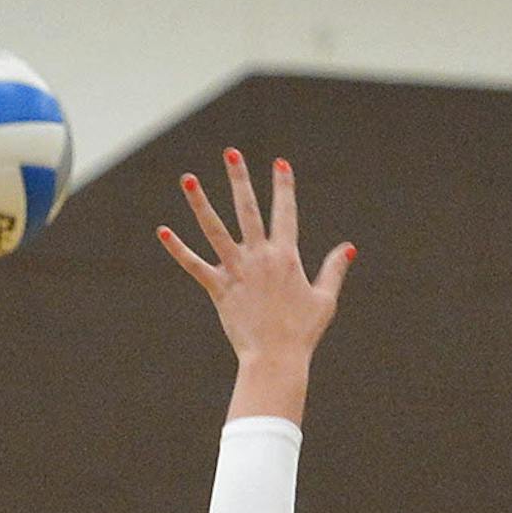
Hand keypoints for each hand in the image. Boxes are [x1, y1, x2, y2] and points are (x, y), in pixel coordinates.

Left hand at [158, 153, 354, 422]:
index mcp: (286, 256)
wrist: (276, 359)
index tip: (279, 164)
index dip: (283, 187)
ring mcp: (237, 271)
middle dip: (240, 179)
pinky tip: (163, 231)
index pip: (285, 212)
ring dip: (200, 202)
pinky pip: (194, 265)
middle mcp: (260, 257)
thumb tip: (348, 248)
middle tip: (231, 153)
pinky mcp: (219, 289)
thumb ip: (333, 269)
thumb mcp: (324, 299)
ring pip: (215, 229)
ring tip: (187, 179)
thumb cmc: (302, 334)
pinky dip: (178, 248)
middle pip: (247, 209)